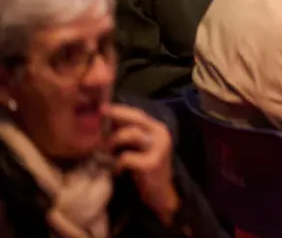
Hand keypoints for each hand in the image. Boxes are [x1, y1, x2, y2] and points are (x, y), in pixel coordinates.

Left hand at [106, 104, 179, 226]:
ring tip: (103, 152)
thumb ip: (130, 135)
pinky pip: (127, 157)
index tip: (102, 107)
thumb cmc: (146, 171)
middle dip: (116, 116)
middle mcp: (161, 135)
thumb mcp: (140, 149)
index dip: (120, 110)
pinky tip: (116, 171)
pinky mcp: (152, 163)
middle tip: (100, 115)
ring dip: (112, 142)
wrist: (160, 194)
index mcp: (158, 129)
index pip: (138, 114)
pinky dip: (117, 163)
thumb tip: (107, 123)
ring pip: (131, 134)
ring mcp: (159, 148)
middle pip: (136, 119)